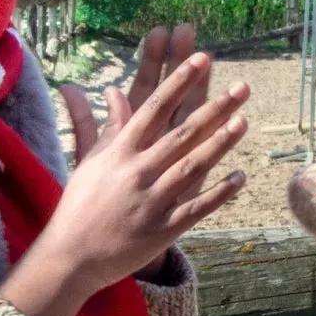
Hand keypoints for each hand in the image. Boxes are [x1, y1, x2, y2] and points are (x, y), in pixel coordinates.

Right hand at [58, 24, 221, 280]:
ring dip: (219, 144)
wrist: (71, 256)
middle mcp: (137, 172)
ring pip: (192, 167)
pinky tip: (240, 177)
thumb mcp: (91, 160)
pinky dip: (219, 193)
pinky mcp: (162, 230)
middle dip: (213, 109)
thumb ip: (107, 123)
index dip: (179, 83)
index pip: (154, 108)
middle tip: (241, 87)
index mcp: (119, 152)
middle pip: (181, 134)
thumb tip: (114, 88)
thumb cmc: (80, 203)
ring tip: (243, 122)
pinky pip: (196, 208)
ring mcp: (152, 202)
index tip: (201, 59)